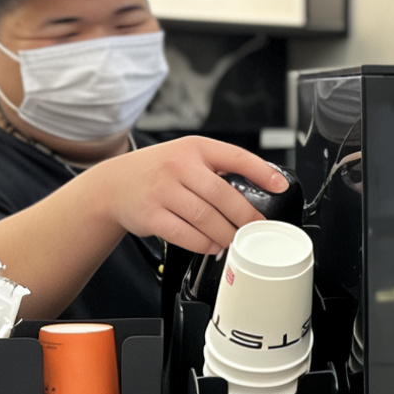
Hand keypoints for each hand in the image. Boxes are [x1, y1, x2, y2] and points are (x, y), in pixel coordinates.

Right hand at [81, 137, 286, 255]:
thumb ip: (216, 167)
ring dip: (225, 234)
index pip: (235, 156)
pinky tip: (212, 245)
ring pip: (205, 218)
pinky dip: (203, 244)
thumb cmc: (157, 172)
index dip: (261, 172)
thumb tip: (258, 186)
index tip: (279, 186)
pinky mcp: (151, 216)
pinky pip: (184, 234)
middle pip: (223, 195)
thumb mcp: (185, 156)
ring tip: (234, 240)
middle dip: (245, 216)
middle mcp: (178, 166)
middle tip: (255, 228)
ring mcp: (162, 191)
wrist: (113, 185)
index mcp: (194, 148)